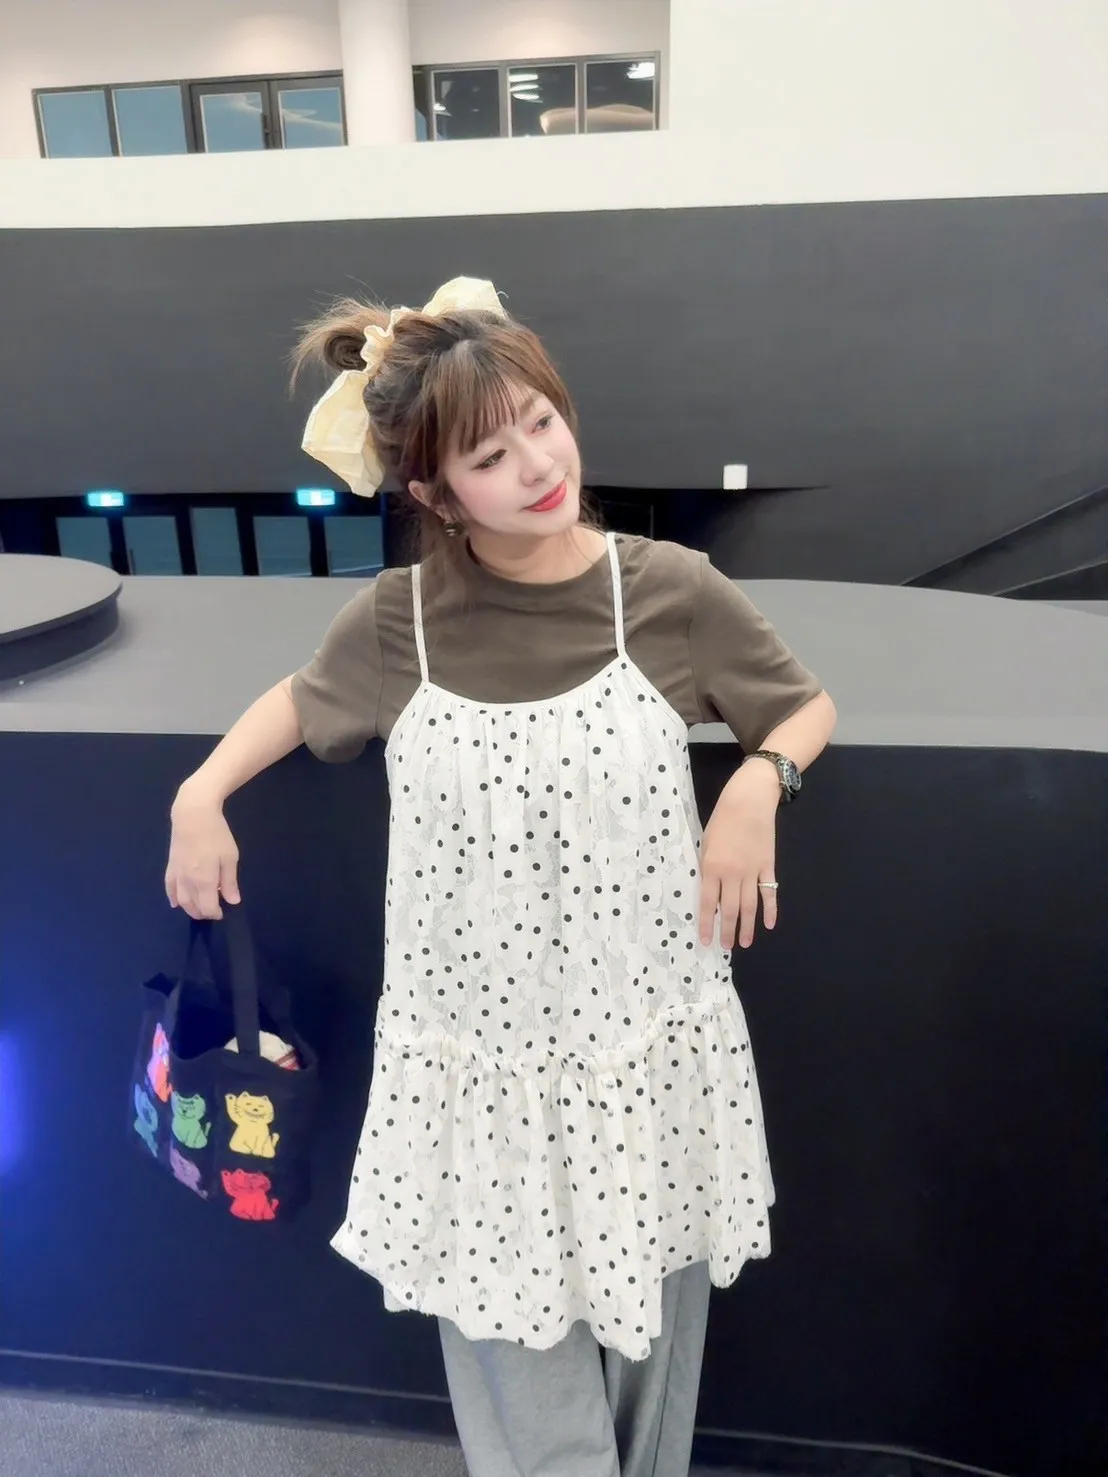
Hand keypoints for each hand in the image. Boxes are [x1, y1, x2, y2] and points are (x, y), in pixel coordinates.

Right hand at [165, 784, 240, 919]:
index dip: (215, 913)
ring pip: (180, 900)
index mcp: (204, 881)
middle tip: (213, 910)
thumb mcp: (229, 857)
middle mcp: (187, 882)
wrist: (193, 815)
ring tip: (199, 908)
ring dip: (189, 908)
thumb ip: (229, 882)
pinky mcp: (170, 866)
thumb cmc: (216, 834)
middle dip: (203, 913)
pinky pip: (169, 888)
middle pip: (193, 906)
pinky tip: (176, 903)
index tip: (223, 912)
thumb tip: (232, 902)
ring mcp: (176, 874)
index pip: (207, 908)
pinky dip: (173, 898)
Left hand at [698, 762, 779, 949]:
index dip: (707, 924)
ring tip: (744, 943)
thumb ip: (707, 868)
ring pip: (749, 906)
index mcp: (711, 867)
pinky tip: (769, 924)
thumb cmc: (722, 819)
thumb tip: (710, 890)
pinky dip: (770, 909)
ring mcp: (751, 871)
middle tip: (727, 947)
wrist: (748, 801)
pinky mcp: (767, 866)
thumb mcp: (706, 843)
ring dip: (747, 926)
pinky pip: (769, 892)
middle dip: (727, 931)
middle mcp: (731, 874)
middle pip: (729, 909)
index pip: (707, 904)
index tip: (706, 942)